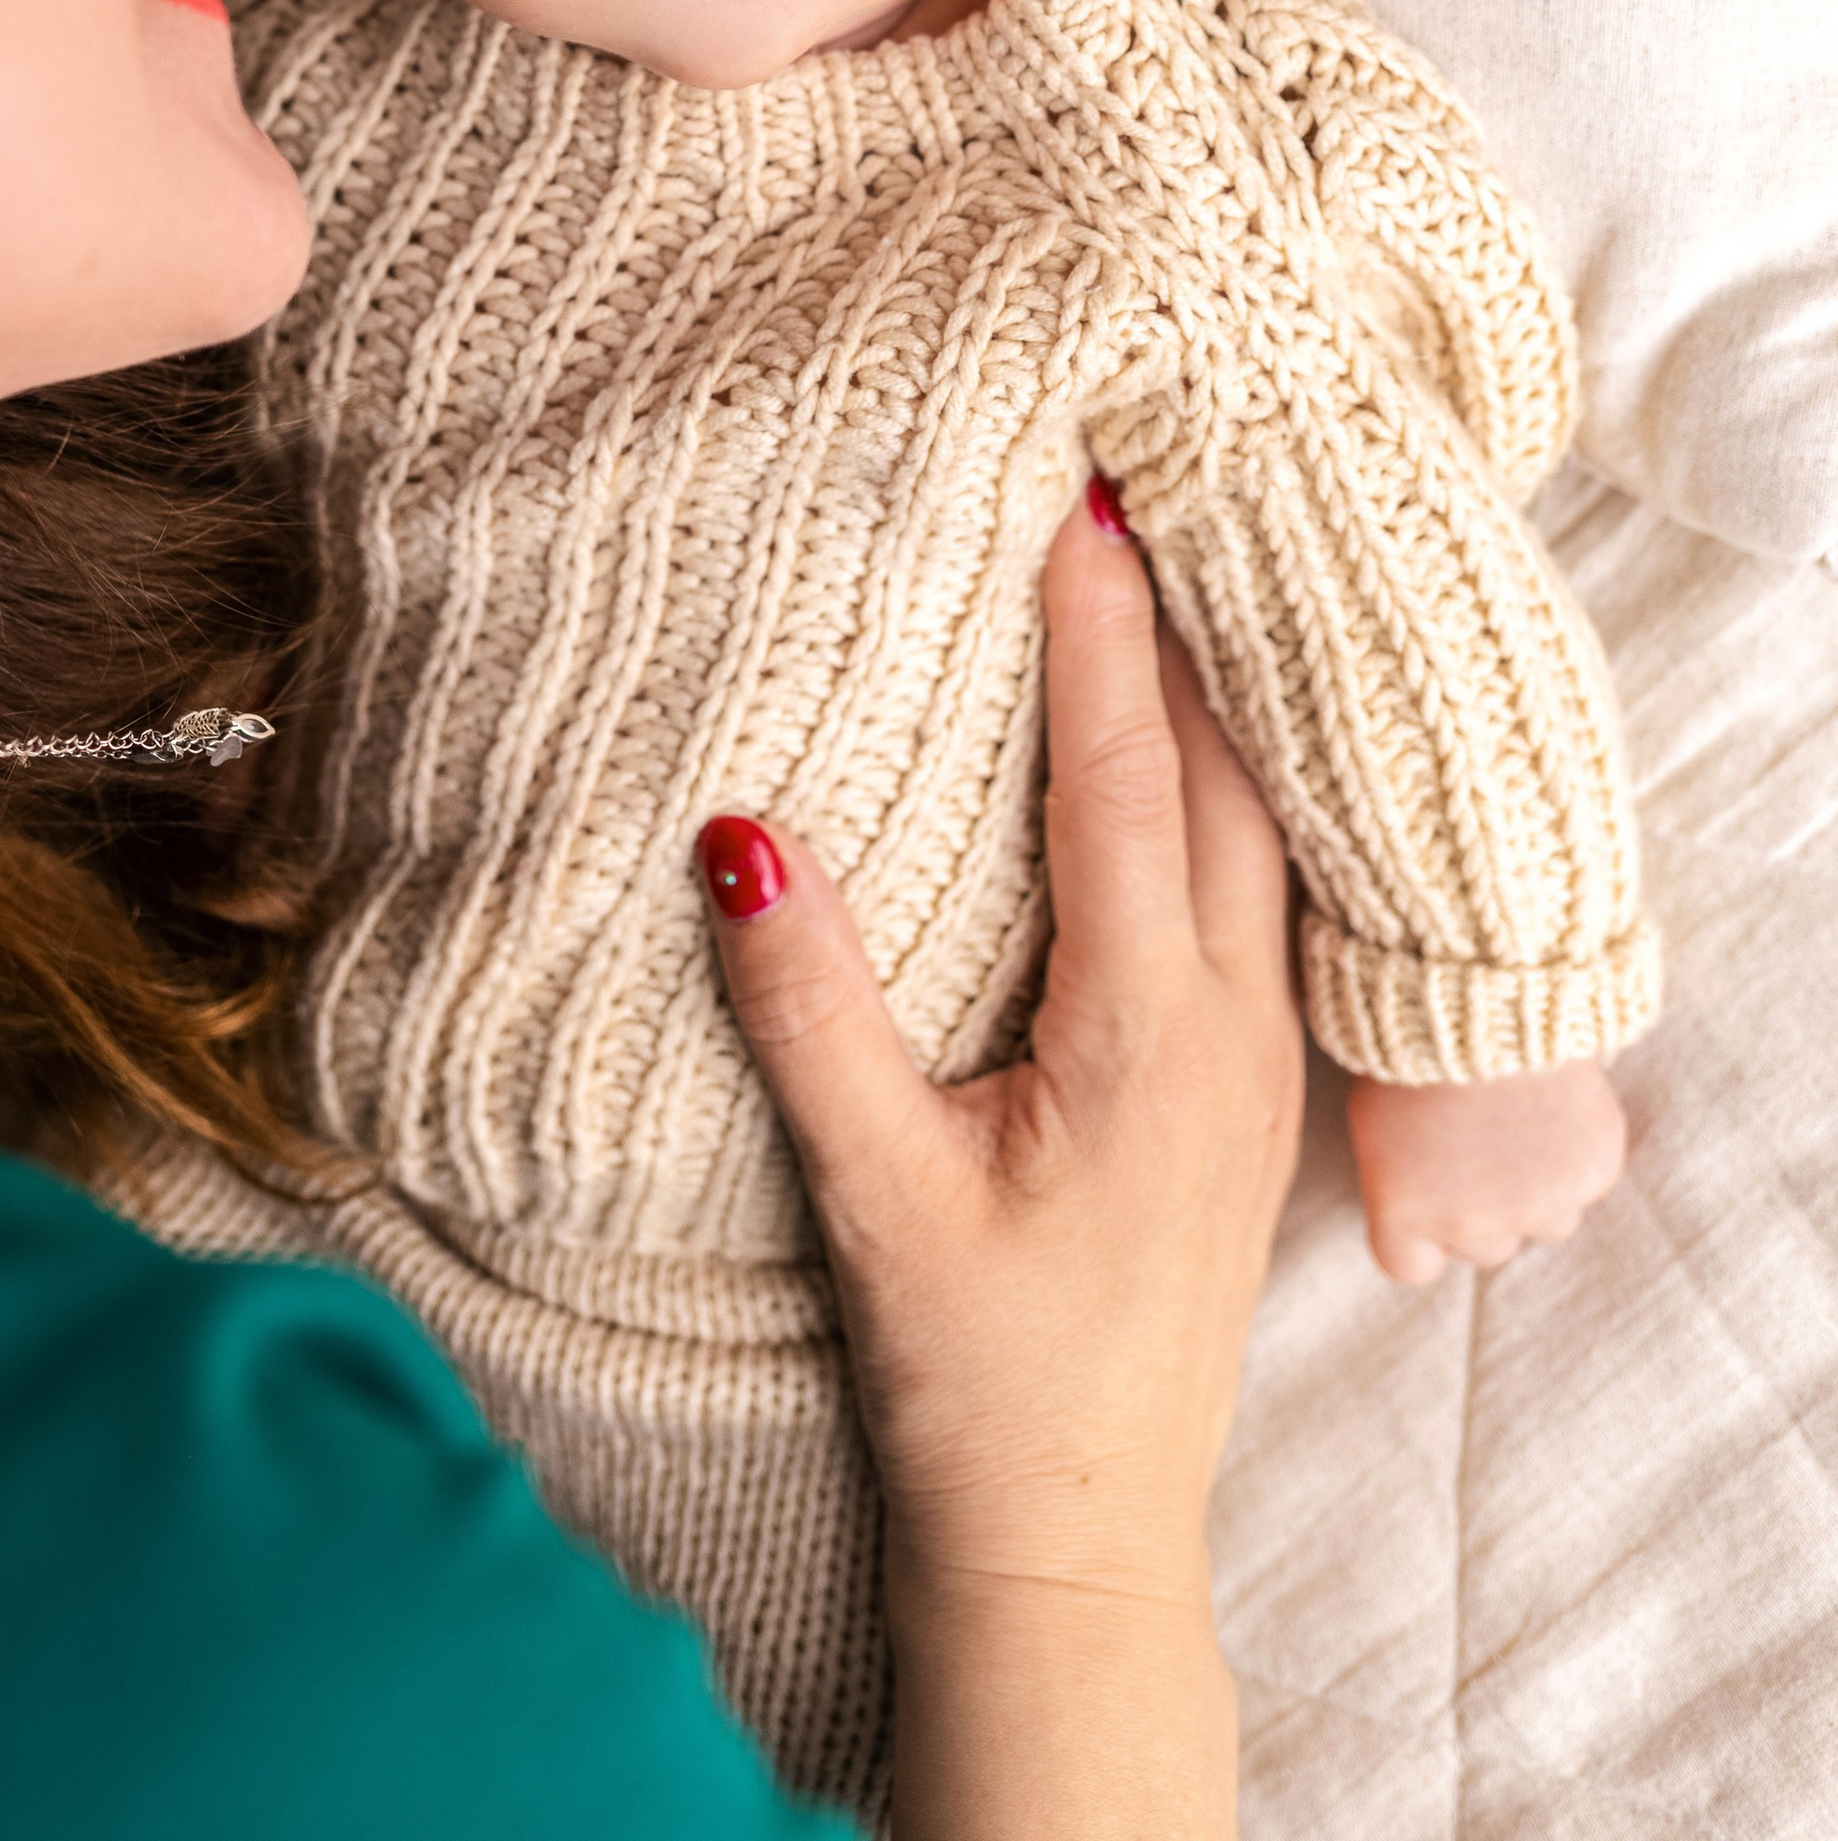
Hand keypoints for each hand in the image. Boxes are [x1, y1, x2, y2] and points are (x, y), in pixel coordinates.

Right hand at [698, 492, 1301, 1840]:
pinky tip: (1202, 735)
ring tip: (1177, 559)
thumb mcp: (874, 1191)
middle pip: (1231, 769)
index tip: (1080, 495)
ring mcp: (1261, 1051)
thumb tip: (740, 831)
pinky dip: (1233, 774)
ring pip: (1265, 819)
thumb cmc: (978, 1374)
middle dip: (1187, 617)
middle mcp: (1231, 1020)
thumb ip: (810, 1007)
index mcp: (1147, 1028)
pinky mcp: (1251, 1080)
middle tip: (1143, 470)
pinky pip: (1265, 876)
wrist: (1082, 1534)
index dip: (1101, 630)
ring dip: (1220, 689)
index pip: (1128, 777)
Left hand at [1349, 1061, 1627, 1283]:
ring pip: (1547, 1219)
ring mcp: (1539, 1207)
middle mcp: (1473, 1229)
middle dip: (1486, 1206)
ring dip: (1540, 1184)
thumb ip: (1399, 1174)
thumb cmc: (1410, 1043)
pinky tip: (1559, 1101)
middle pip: (1485, 1246)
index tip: (1430, 1194)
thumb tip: (1418, 1189)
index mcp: (1405, 1216)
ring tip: (1522, 1118)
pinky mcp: (1592, 1174)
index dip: (1423, 1231)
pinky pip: (1589, 1176)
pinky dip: (1580, 1147)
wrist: (1482, 1000)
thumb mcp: (1373, 1114)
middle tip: (1482, 1143)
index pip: (1410, 1264)